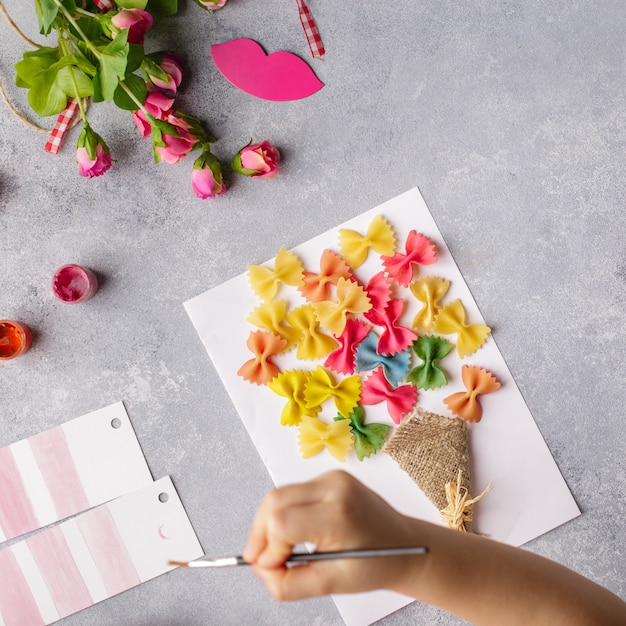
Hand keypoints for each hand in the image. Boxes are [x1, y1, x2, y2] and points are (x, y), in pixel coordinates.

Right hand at [242, 470, 426, 600]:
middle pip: (274, 501)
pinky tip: (297, 532)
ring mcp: (333, 477)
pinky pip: (294, 492)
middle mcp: (335, 488)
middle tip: (263, 560)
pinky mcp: (331, 475)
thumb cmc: (377, 564)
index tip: (271, 567)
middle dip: (261, 533)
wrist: (406, 544)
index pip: (282, 522)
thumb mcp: (332, 584)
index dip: (268, 547)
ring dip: (271, 522)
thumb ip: (288, 583)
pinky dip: (286, 513)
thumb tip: (260, 568)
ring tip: (281, 549)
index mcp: (339, 515)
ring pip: (280, 494)